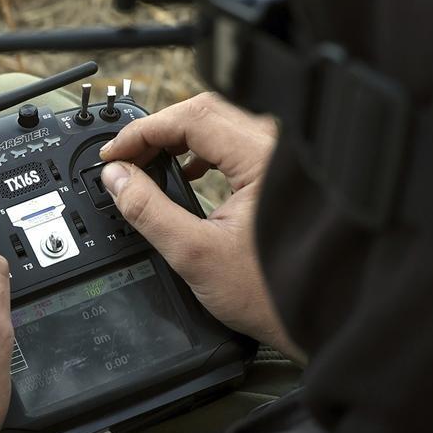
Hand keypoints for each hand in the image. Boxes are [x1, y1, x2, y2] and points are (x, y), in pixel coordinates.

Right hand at [99, 93, 303, 362]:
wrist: (318, 318)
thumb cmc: (274, 293)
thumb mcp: (194, 254)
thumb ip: (148, 211)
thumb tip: (116, 178)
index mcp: (261, 158)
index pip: (191, 118)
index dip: (143, 131)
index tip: (114, 153)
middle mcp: (275, 149)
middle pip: (203, 114)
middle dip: (157, 132)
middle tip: (126, 158)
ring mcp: (280, 158)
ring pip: (218, 126)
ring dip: (178, 141)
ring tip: (149, 165)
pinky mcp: (280, 173)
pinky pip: (233, 143)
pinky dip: (201, 152)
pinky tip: (187, 172)